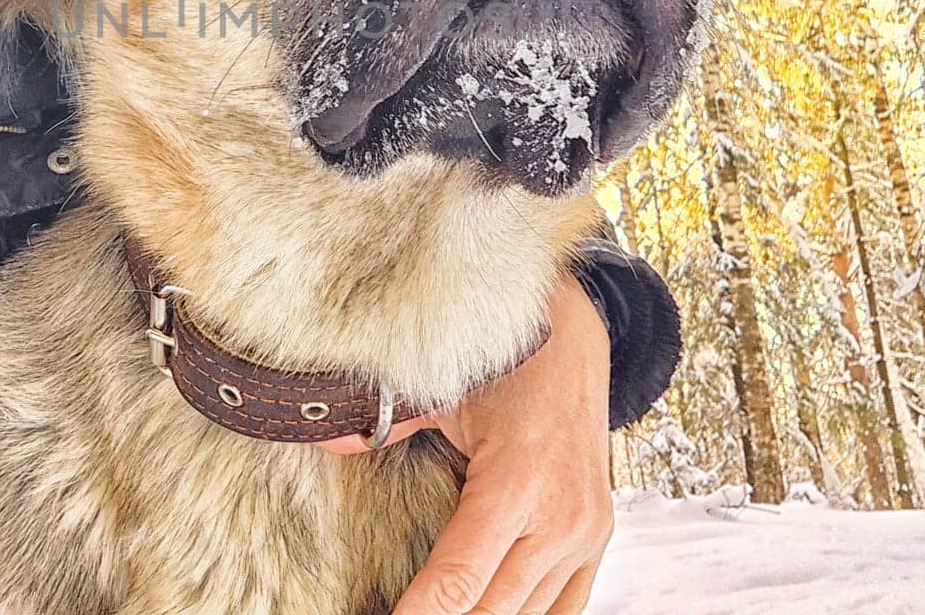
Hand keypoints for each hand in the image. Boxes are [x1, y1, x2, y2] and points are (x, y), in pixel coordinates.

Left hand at [319, 278, 614, 613]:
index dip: (418, 614)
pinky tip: (488, 610)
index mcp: (517, 483)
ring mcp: (584, 534)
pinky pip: (565, 609)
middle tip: (400, 614)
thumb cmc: (506, 360)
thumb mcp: (442, 388)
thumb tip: (328, 439)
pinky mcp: (596, 538)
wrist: (575, 337)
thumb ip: (386, 424)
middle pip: (491, 611)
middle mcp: (559, 519)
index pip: (458, 580)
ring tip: (433, 611)